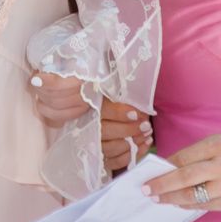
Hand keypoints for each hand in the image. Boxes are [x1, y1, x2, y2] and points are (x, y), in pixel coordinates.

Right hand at [29, 75, 152, 169]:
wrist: (73, 116)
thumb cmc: (96, 98)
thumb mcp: (101, 86)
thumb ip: (108, 79)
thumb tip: (118, 59)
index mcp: (86, 108)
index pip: (102, 111)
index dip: (119, 113)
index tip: (136, 113)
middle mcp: (85, 128)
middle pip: (108, 132)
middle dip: (130, 129)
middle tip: (146, 125)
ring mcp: (91, 146)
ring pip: (112, 148)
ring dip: (133, 143)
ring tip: (147, 135)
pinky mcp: (98, 160)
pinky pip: (115, 162)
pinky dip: (131, 156)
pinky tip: (142, 146)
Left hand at [145, 133, 220, 213]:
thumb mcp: (219, 143)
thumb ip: (196, 155)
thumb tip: (168, 169)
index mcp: (217, 146)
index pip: (184, 158)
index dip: (164, 168)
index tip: (149, 173)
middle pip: (185, 177)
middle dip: (162, 185)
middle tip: (146, 190)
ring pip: (193, 196)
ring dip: (172, 198)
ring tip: (158, 199)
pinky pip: (204, 205)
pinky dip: (188, 204)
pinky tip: (178, 203)